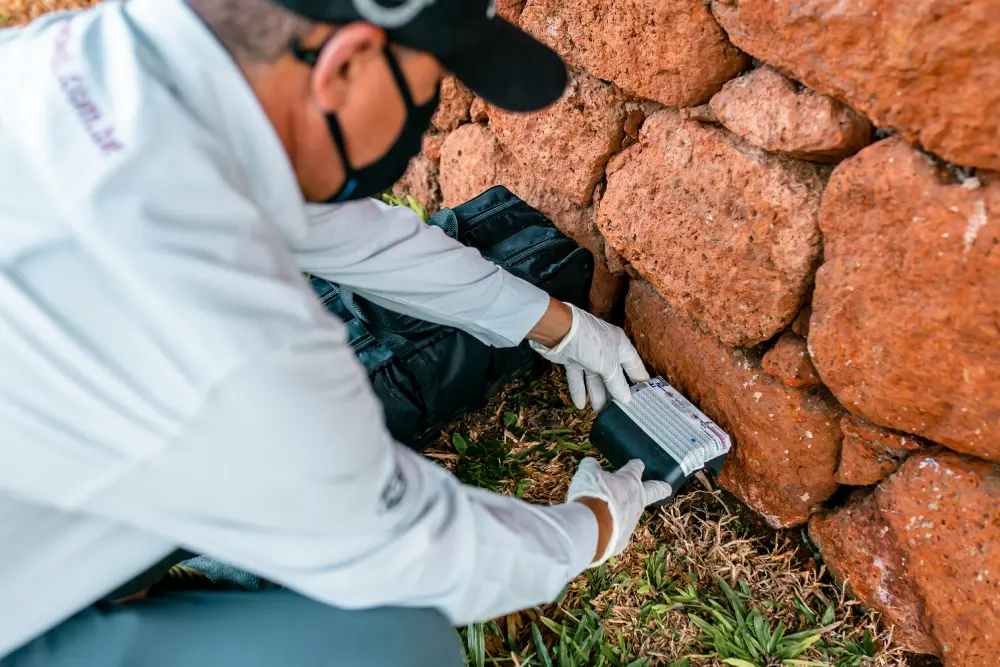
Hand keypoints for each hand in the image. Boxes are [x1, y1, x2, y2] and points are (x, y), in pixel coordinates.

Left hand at [529, 302, 649, 410]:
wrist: (558, 332)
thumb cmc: (591, 344)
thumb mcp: (608, 365)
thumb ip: (617, 383)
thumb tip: (626, 399)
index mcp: (619, 345)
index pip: (633, 364)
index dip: (639, 379)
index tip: (646, 396)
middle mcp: (606, 349)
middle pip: (613, 374)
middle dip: (615, 392)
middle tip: (620, 410)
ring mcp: (588, 355)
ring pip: (594, 378)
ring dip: (597, 394)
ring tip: (601, 413)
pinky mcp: (572, 360)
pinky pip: (577, 377)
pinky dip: (579, 389)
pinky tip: (580, 405)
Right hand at [569, 458, 671, 564]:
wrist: (591, 526)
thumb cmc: (591, 494)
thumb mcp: (587, 474)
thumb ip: (591, 467)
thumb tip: (591, 463)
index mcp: (629, 481)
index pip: (635, 469)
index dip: (636, 465)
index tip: (638, 463)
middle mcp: (636, 500)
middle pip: (653, 491)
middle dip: (660, 488)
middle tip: (666, 487)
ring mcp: (633, 521)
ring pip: (632, 514)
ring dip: (624, 512)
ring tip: (608, 513)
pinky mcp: (624, 539)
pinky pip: (617, 532)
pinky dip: (610, 529)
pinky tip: (598, 530)